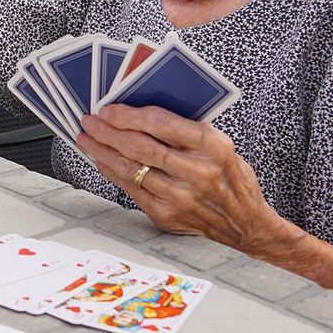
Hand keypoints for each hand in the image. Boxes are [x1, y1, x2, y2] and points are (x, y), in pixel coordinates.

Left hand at [77, 104, 285, 251]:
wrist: (245, 224)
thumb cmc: (230, 176)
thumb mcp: (220, 144)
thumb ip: (185, 129)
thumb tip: (138, 110)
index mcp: (212, 146)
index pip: (160, 124)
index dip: (128, 115)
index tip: (108, 108)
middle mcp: (196, 172)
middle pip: (140, 146)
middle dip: (108, 131)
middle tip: (90, 121)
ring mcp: (180, 196)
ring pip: (131, 168)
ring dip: (103, 151)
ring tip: (87, 138)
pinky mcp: (167, 215)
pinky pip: (132, 188)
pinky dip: (112, 172)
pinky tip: (102, 160)